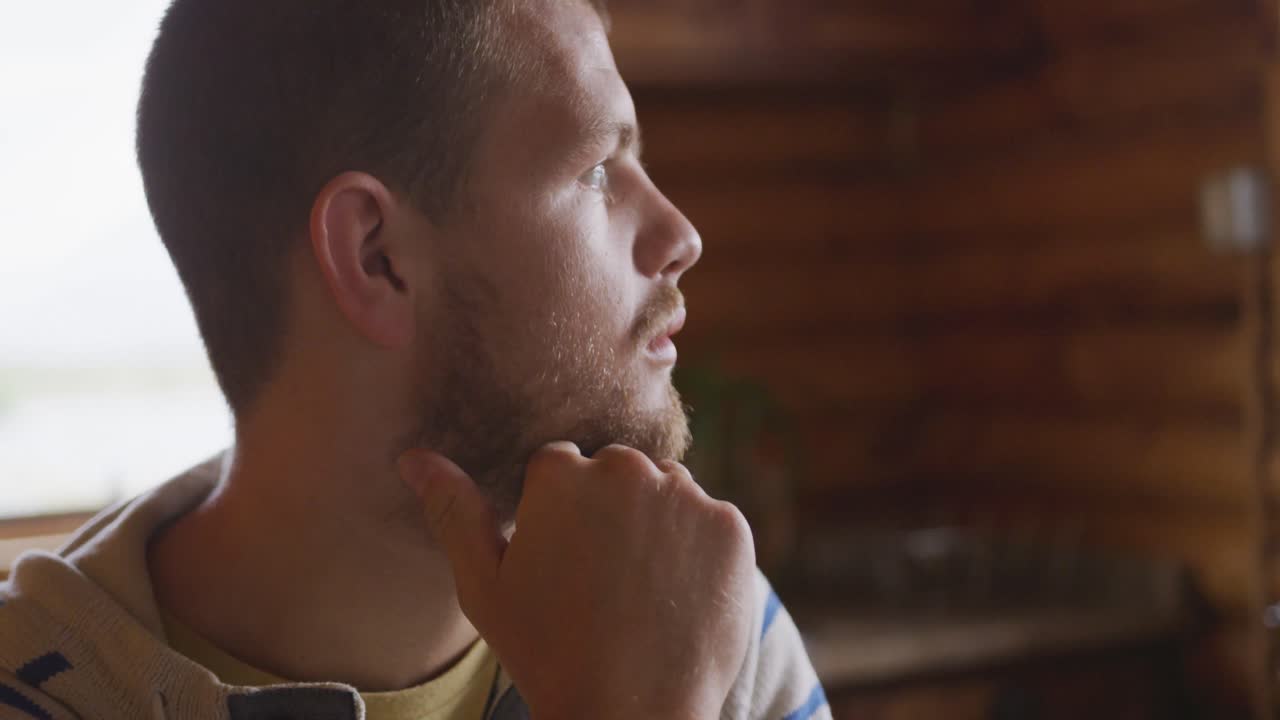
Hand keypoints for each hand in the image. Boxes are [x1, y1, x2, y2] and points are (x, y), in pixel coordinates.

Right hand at [399, 442, 755, 719]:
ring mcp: (685, 497)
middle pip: (618, 471)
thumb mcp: (485, 587)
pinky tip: (678, 595)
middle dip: (611, 510)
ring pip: (667, 491)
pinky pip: (711, 521)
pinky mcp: (731, 527)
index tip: (564, 565)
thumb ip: (454, 511)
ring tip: (641, 589)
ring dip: (658, 523)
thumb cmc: (547, 651)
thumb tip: (414, 455)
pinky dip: (699, 550)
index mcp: (560, 474)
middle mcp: (626, 469)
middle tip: (604, 580)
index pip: (562, 468)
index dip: (560, 519)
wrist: (631, 713)